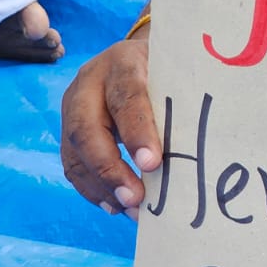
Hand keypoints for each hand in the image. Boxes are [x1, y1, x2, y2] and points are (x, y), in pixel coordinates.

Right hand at [60, 17, 161, 219]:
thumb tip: (199, 146)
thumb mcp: (171, 72)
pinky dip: (94, 190)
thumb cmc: (161, 69)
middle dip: (109, 169)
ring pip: (75, 152)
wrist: (132, 56)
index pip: (127, 96)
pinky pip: (73, 165)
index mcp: (122, 62)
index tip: (152, 163)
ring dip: (101, 187)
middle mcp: (90, 83)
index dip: (137, 131)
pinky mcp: (67, 129)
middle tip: (135, 198)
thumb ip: (179, 101)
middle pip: (87, 128)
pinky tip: (116, 206)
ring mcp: (73, 107)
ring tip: (130, 209)